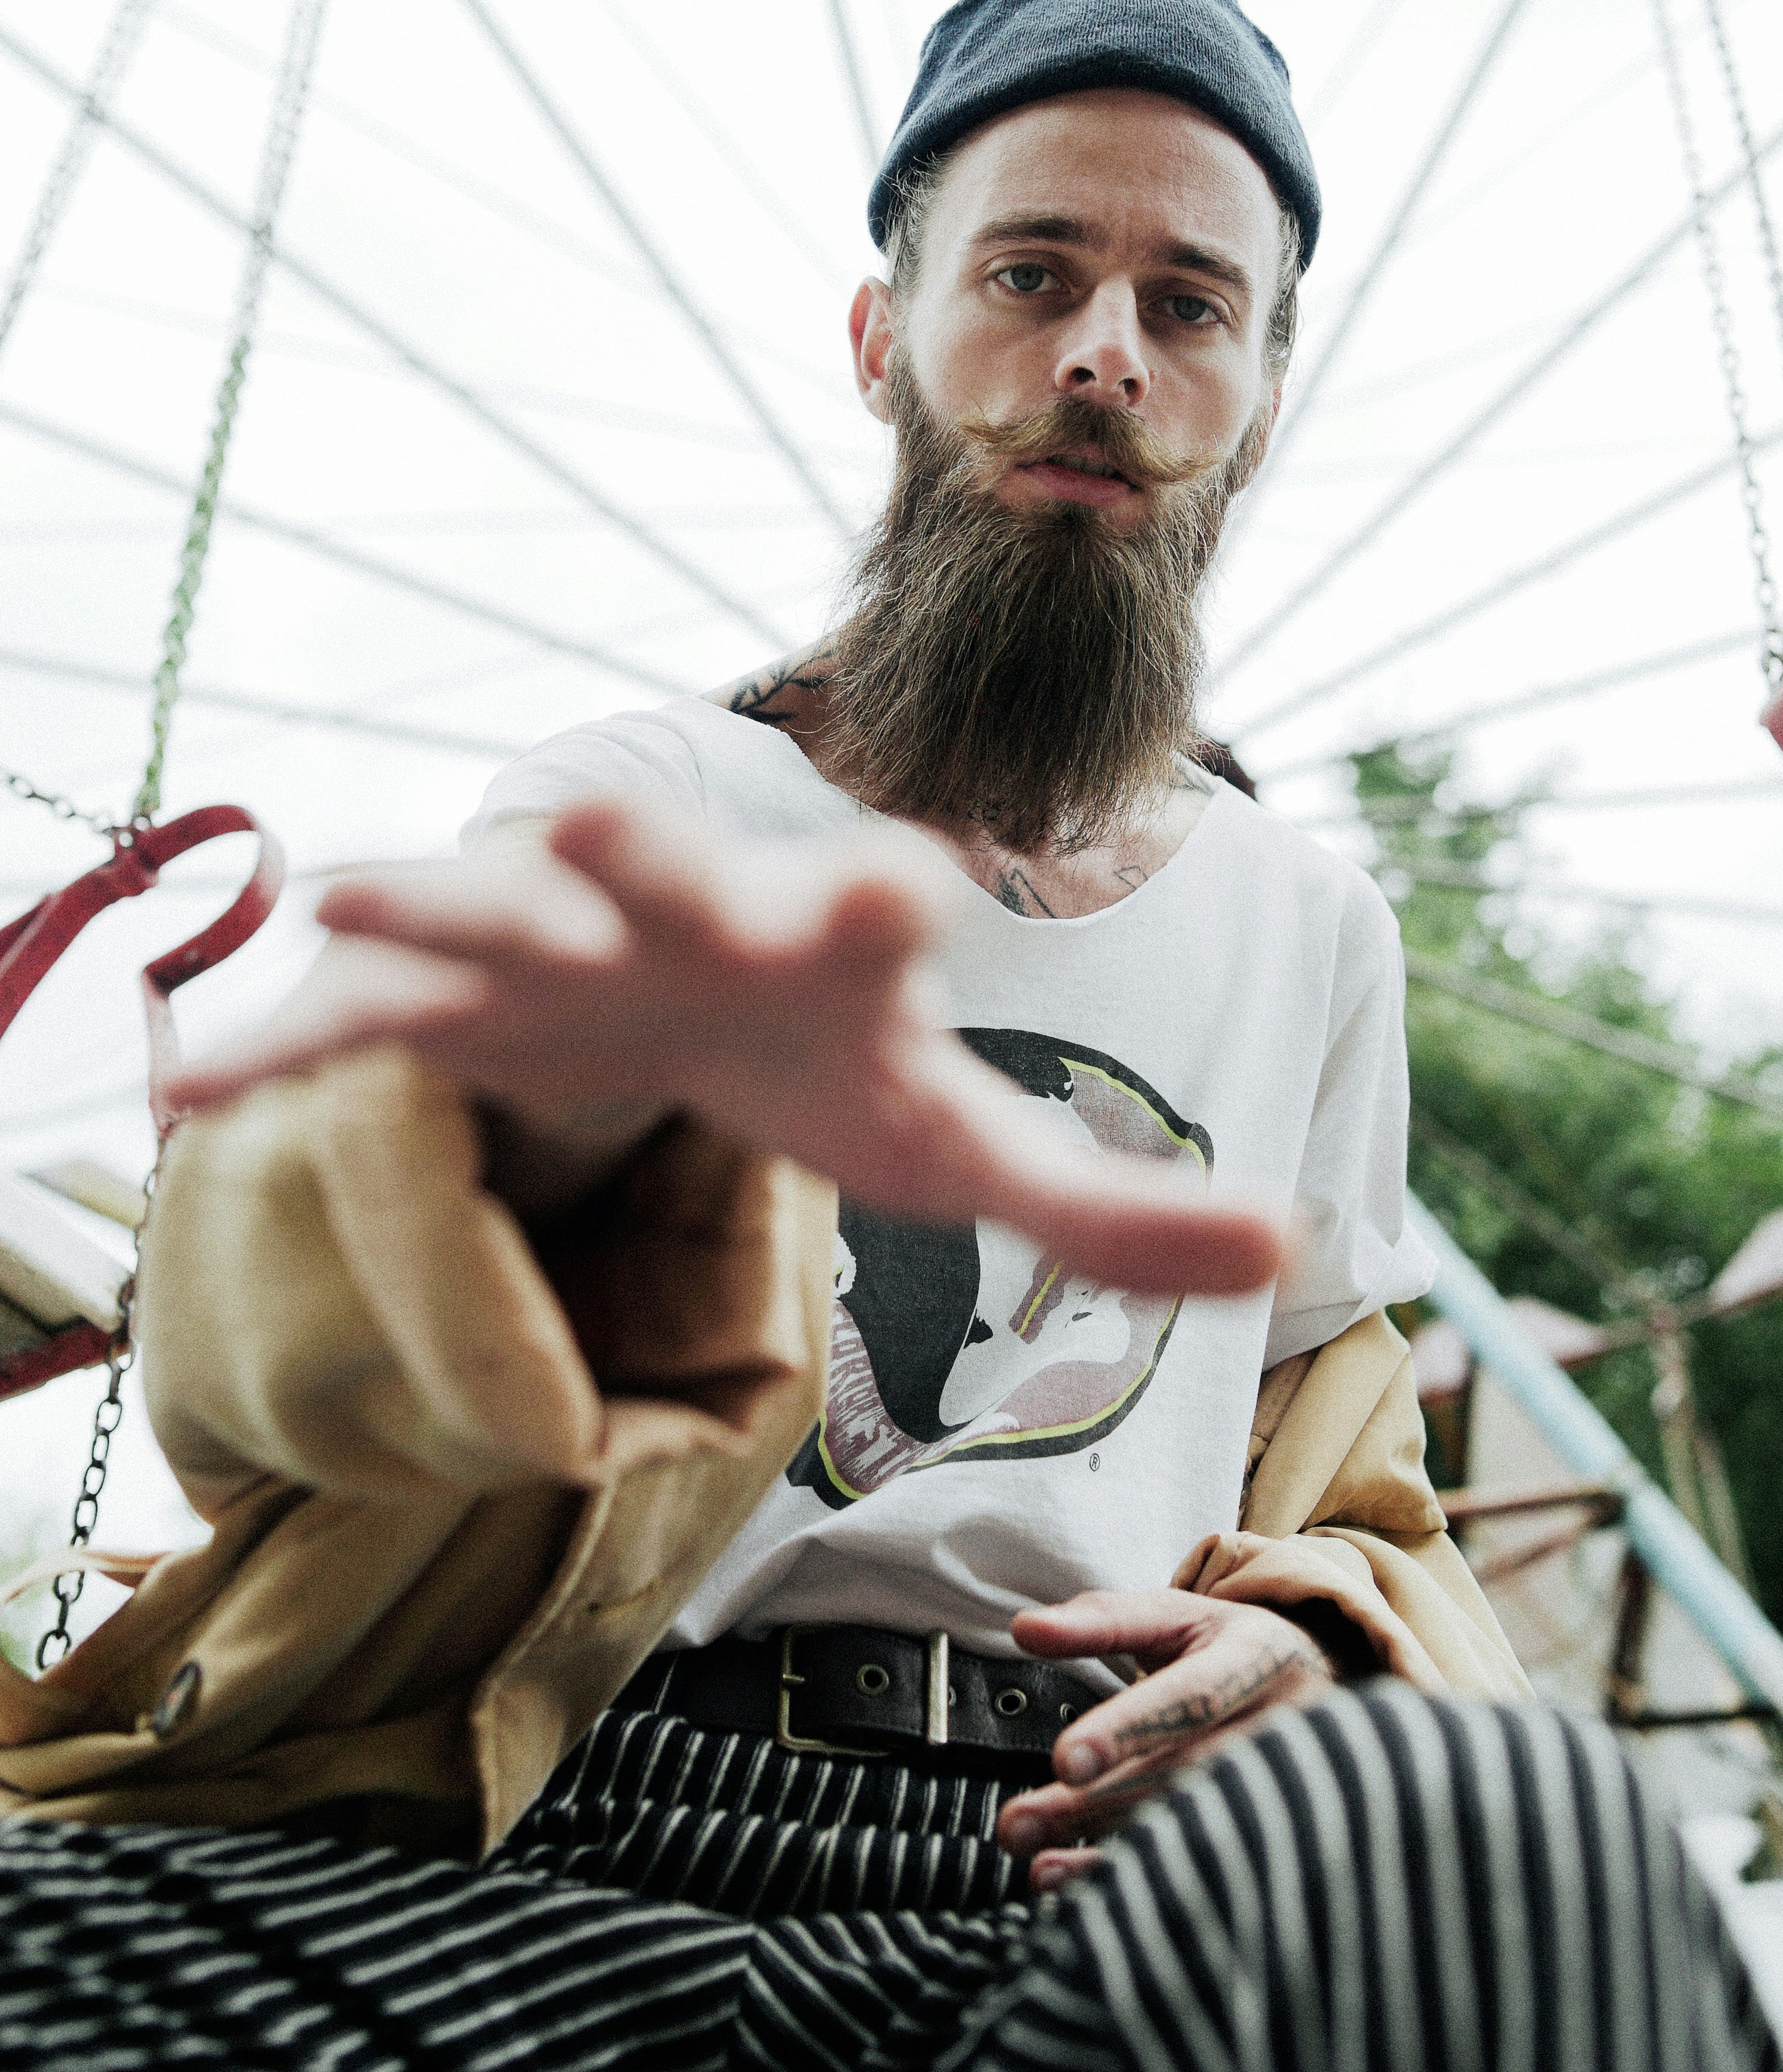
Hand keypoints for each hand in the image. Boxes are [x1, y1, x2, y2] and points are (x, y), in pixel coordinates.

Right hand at [160, 798, 1288, 1299]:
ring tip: (344, 898)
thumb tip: (1301, 1246)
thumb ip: (1112, 1209)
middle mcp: (692, 920)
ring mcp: (562, 949)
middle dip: (637, 857)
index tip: (902, 889)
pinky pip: (364, 1020)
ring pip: (488, 912)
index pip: (868, 912)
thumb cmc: (834, 1062)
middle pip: (668, 875)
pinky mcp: (461, 998)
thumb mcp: (964, 1150)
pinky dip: (288, 1041)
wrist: (686, 986)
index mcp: (828, 949)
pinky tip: (192, 1074)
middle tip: (601, 825)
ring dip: (427, 905)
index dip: (882, 903)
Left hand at [997, 1587, 1334, 1892]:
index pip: (1194, 1698)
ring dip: (1109, 1851)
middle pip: (1185, 1776)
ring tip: (1035, 1862)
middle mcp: (1285, 1728)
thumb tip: (1023, 1629)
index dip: (1129, 1729)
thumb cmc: (1231, 1649)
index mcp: (1261, 1657)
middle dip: (1095, 1803)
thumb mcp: (1178, 1615)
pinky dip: (1138, 1878)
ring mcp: (1289, 1791)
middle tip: (1016, 1823)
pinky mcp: (1278, 1836)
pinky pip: (1204, 1865)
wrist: (1318, 1687)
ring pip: (1194, 1829)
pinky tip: (1079, 1885)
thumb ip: (1102, 1621)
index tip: (1065, 1760)